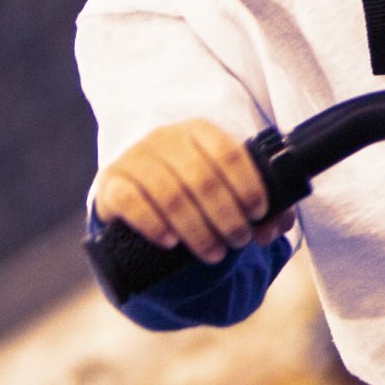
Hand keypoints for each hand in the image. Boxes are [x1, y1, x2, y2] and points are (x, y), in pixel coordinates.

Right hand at [92, 120, 292, 263]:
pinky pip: (132, 201)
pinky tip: (171, 242)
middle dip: (226, 216)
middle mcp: (166, 138)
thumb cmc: (192, 188)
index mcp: (199, 131)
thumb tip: (273, 228)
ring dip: (197, 229)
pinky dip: (154, 224)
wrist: (139, 191)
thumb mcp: (226, 188)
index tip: (258, 214)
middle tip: (239, 241)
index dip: (248, 185)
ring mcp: (135, 158)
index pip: (229, 153)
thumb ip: (260, 206)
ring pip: (170, 194)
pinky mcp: (112, 182)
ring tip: (215, 253)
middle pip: (202, 177)